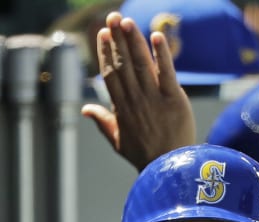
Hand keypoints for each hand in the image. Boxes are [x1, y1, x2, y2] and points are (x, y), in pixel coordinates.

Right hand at [81, 12, 194, 171]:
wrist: (169, 167)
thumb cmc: (144, 155)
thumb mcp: (117, 140)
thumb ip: (102, 121)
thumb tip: (84, 109)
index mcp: (121, 107)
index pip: (110, 73)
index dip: (106, 52)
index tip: (103, 34)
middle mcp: (135, 99)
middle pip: (123, 64)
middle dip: (117, 39)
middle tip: (112, 17)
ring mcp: (154, 98)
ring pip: (141, 64)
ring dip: (134, 41)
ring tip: (127, 22)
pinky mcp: (174, 99)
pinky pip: (166, 72)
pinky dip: (161, 54)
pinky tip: (156, 36)